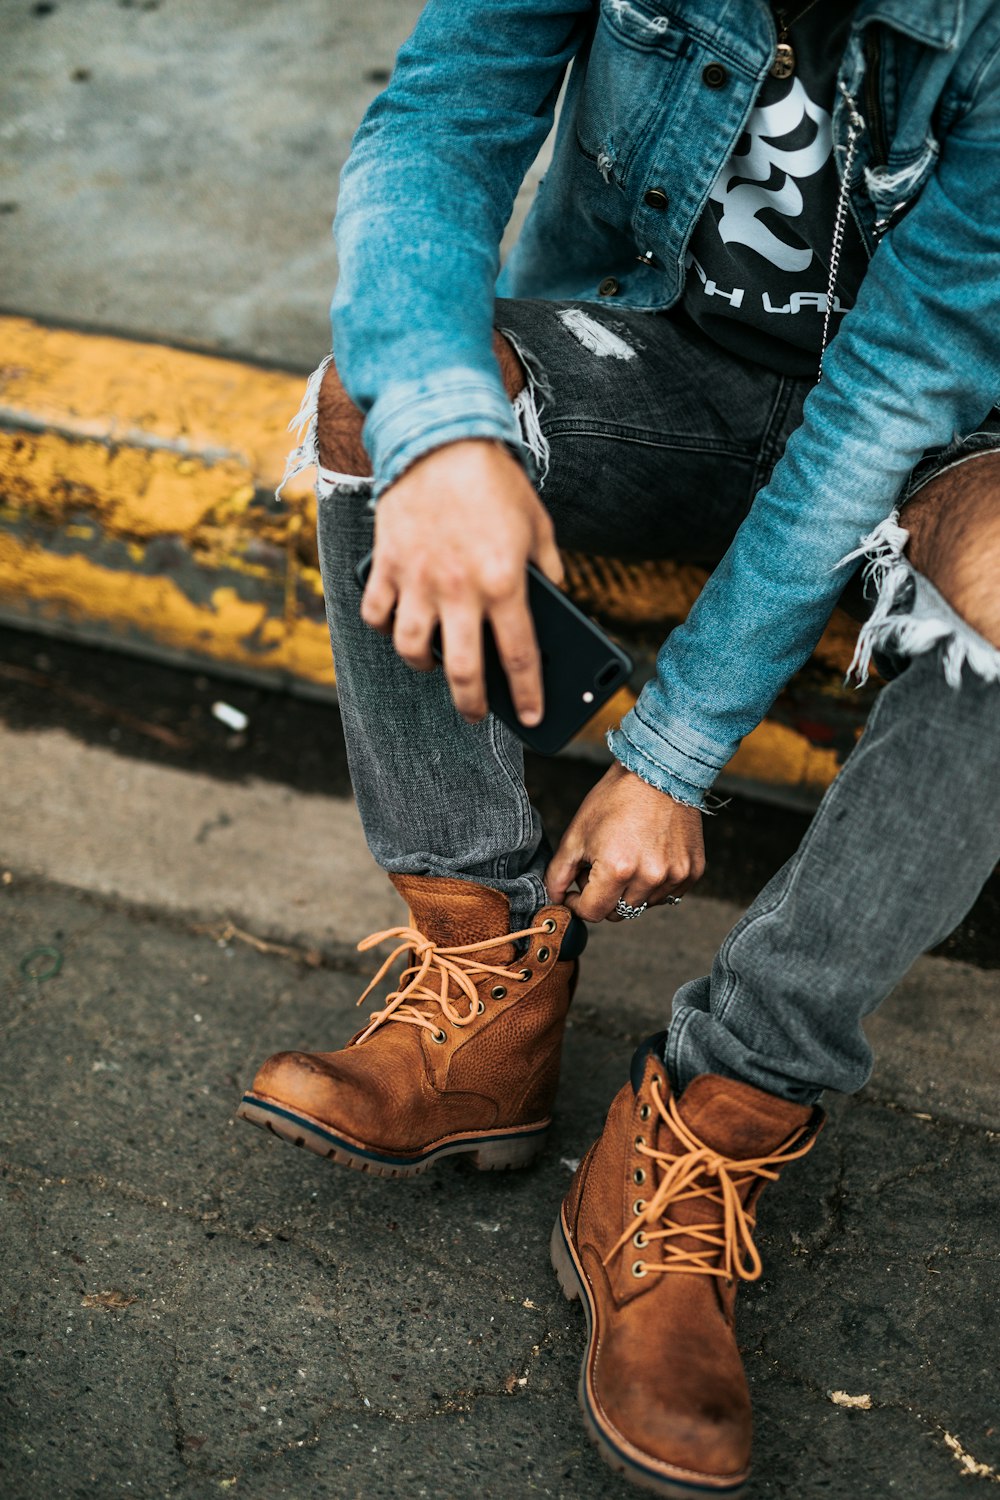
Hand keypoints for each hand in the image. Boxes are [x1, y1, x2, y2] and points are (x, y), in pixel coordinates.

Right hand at [361, 440, 562, 725]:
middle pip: (462, 671)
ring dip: (424, 666)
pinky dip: (384, 626)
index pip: (519, 657)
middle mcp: (459, 589)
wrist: (440, 437)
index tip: (532, 719)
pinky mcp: (386, 564)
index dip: (528, 695)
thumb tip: (554, 601)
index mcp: (505, 581)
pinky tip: (397, 624)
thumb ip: (549, 569)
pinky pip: (376, 614)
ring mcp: (417, 579)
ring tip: (434, 664)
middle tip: (478, 715)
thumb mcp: (539, 525)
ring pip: (410, 649)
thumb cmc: (495, 482)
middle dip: (472, 704)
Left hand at [545, 763, 704, 921]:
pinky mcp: (693, 871)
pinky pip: (667, 894)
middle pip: (618, 913)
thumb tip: (555, 899)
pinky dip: (654, 884)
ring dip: (630, 891)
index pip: (592, 913)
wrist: (659, 772)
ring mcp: (675, 875)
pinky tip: (649, 856)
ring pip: (643, 905)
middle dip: (604, 896)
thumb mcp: (577, 833)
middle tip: (602, 866)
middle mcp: (650, 877)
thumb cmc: (615, 799)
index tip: (576, 890)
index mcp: (618, 869)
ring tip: (627, 856)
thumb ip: (559, 872)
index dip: (578, 903)